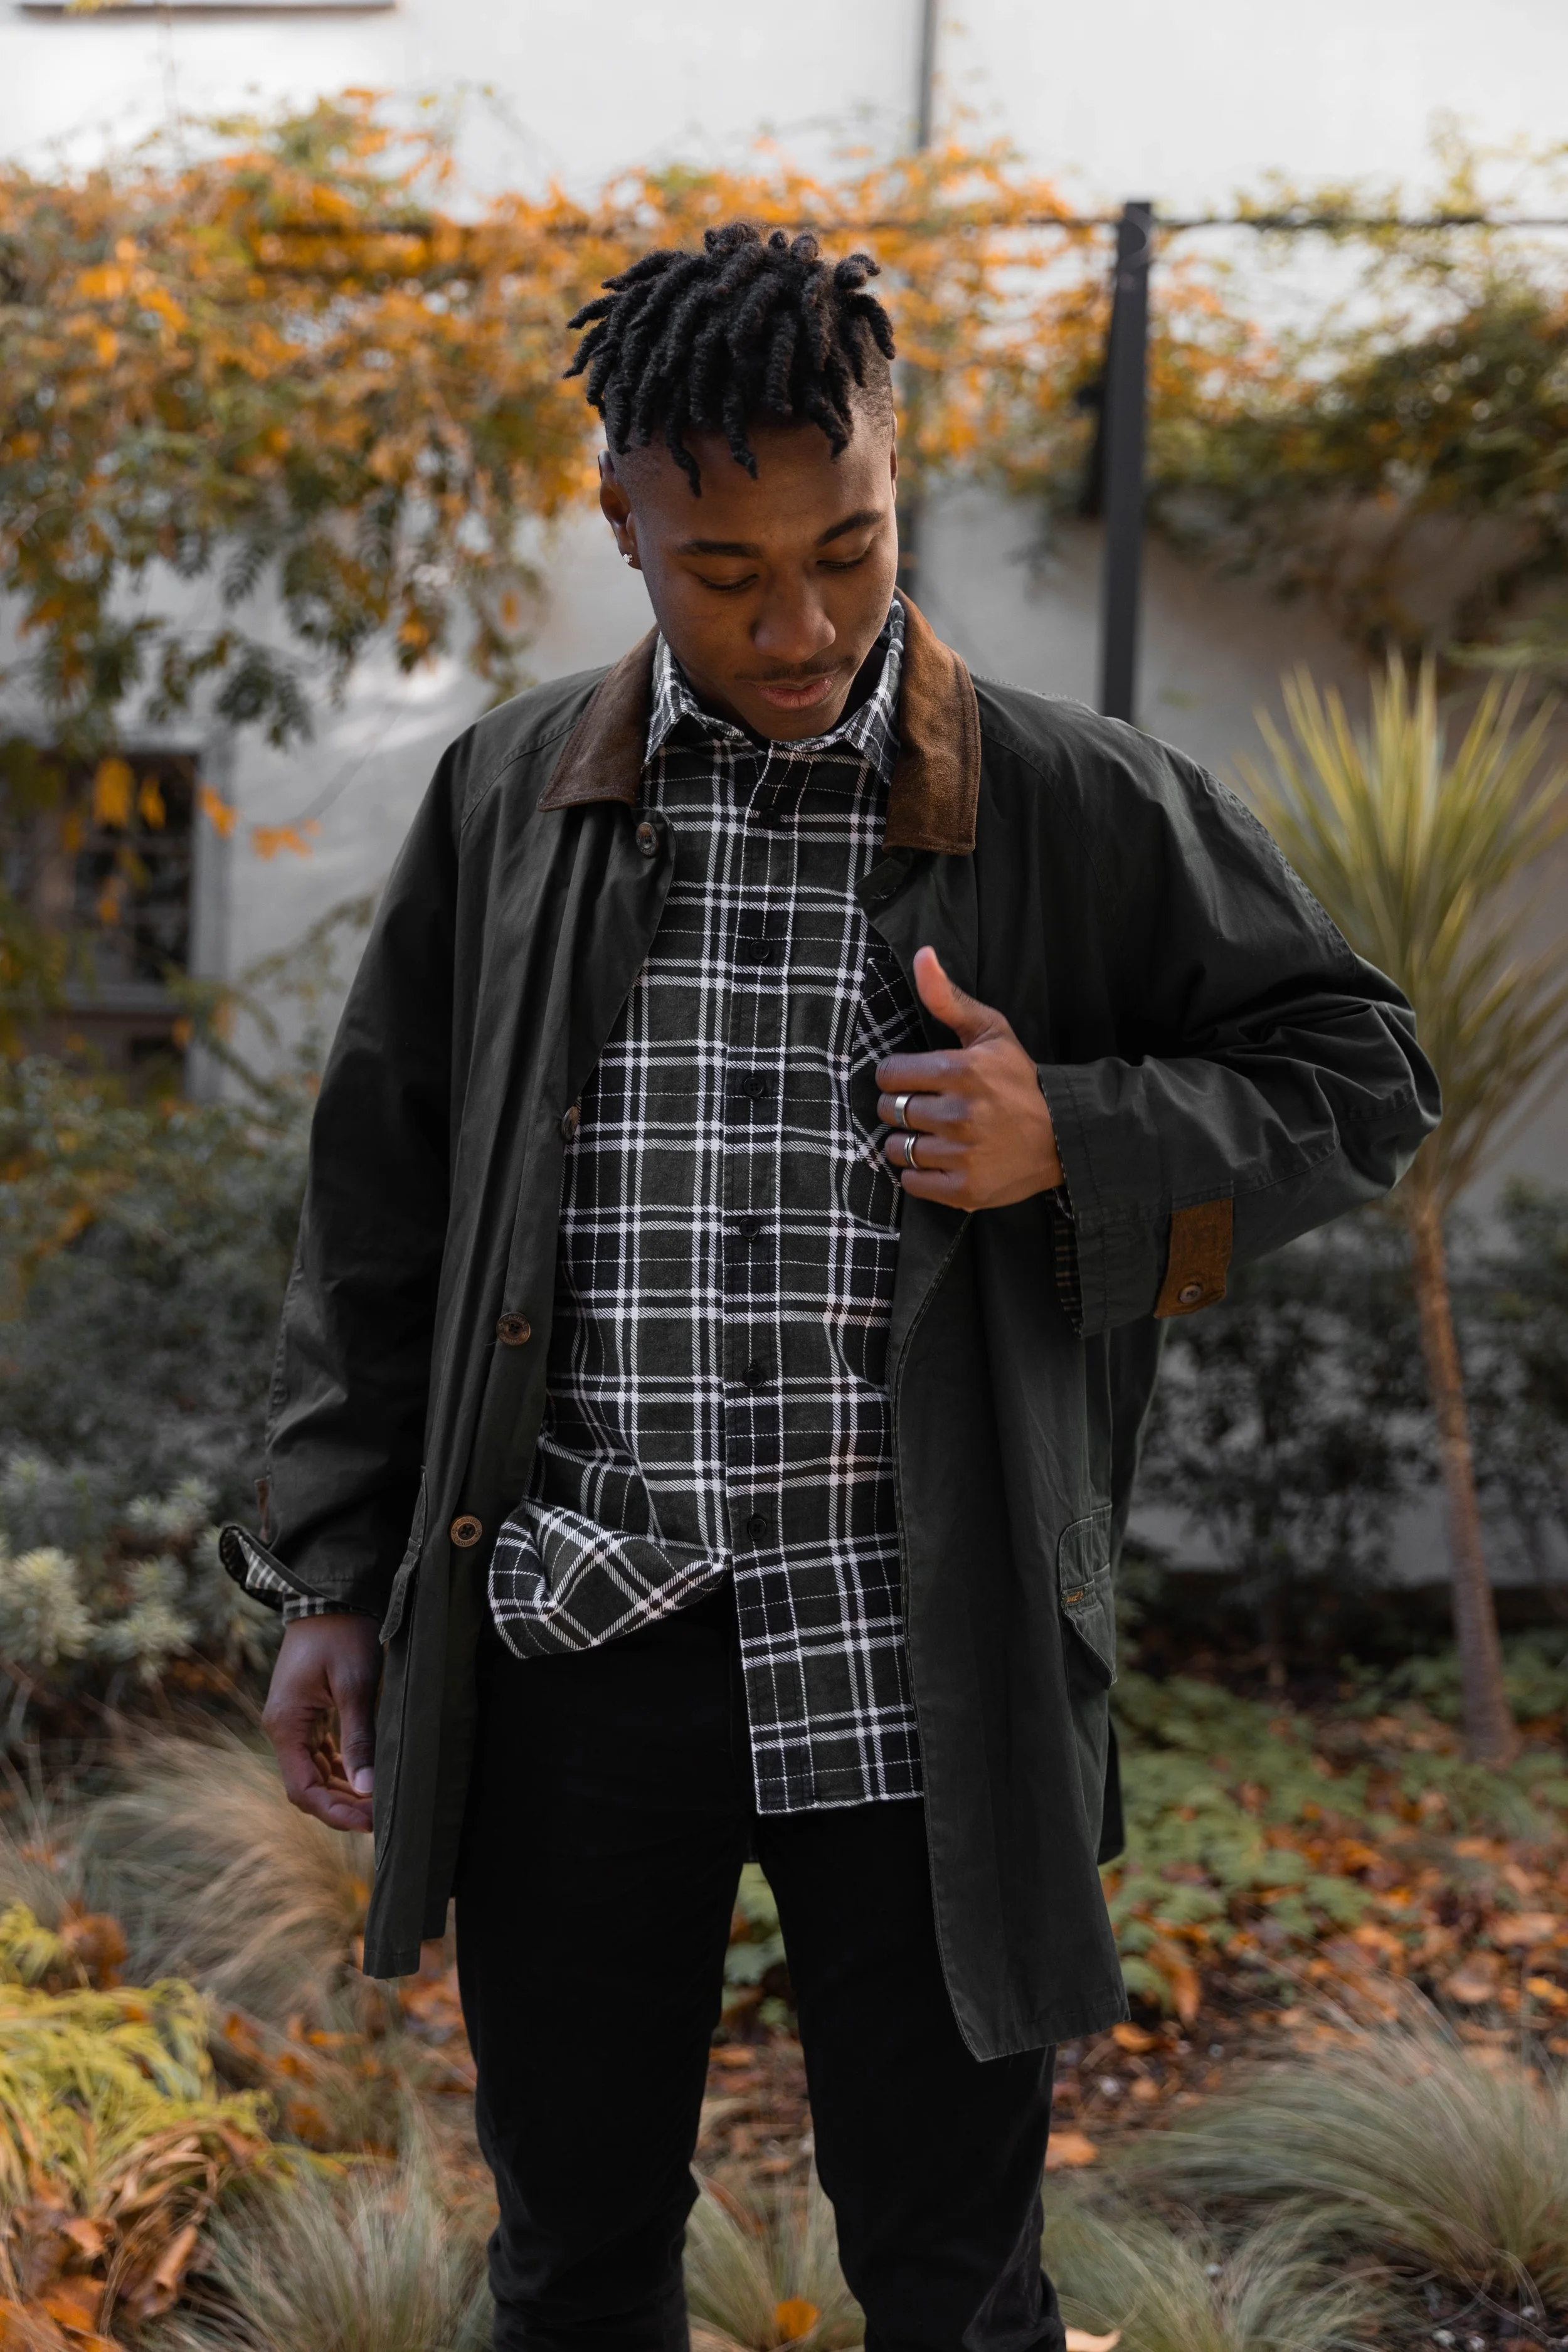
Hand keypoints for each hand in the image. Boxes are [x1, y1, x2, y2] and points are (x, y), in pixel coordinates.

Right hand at [262, 1615, 381, 1834]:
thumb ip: (359, 1738)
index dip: (334, 1812)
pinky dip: (341, 1769)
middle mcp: (283, 1727)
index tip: (368, 1822)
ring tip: (377, 1803)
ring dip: (342, 1791)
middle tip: (381, 1818)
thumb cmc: (343, 1634)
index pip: (303, 1789)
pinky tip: (365, 1777)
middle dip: (341, 1806)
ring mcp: (294, 1721)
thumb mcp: (355, 1686)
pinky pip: (321, 1753)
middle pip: (307, 1786)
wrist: (331, 1596)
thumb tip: (367, 1787)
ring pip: (314, 1772)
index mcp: (286, 1724)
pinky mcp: (308, 1713)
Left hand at [875, 946, 1062, 1210]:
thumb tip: (922, 955)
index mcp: (960, 1071)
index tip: (913, 1080)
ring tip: (930, 1135)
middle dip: (900, 1107)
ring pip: (898, 1148)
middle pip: (891, 1111)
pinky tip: (938, 1159)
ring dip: (906, 1142)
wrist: (1065, 1135)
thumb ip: (949, 998)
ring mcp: (962, 1155)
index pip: (889, 1075)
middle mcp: (959, 1114)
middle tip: (924, 1107)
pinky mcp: (965, 1190)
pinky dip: (917, 1174)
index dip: (897, 1076)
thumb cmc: (1021, 1080)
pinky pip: (913, 1183)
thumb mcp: (991, 1032)